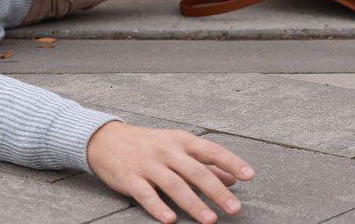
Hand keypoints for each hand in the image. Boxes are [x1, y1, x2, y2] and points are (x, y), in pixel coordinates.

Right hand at [86, 121, 254, 222]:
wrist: (105, 139)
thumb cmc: (147, 144)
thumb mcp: (177, 146)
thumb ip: (205, 163)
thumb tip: (232, 178)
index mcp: (180, 141)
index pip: (211, 151)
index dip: (231, 162)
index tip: (249, 175)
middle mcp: (166, 151)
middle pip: (196, 171)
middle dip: (217, 192)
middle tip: (234, 208)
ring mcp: (148, 164)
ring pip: (174, 185)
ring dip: (194, 203)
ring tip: (210, 220)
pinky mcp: (130, 178)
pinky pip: (146, 194)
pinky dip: (158, 207)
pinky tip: (170, 219)